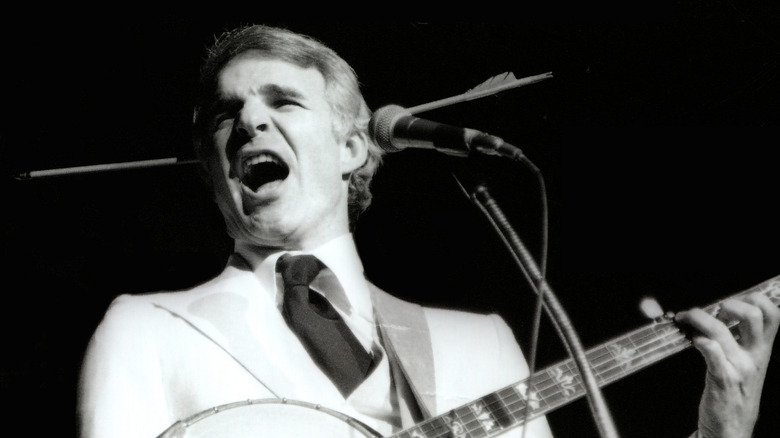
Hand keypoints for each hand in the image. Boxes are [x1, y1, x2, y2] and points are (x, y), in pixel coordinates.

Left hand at [675, 292, 779, 437]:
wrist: (732, 428)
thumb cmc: (735, 392)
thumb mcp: (747, 362)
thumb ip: (739, 339)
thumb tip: (720, 311)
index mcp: (762, 349)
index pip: (772, 313)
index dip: (753, 298)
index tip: (731, 301)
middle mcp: (755, 356)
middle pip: (753, 315)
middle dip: (729, 303)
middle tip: (712, 310)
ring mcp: (739, 368)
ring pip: (722, 331)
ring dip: (699, 318)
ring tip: (686, 319)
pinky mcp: (721, 380)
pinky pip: (712, 354)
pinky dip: (701, 342)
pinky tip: (693, 341)